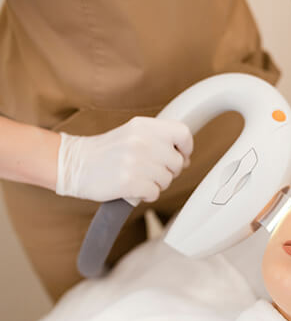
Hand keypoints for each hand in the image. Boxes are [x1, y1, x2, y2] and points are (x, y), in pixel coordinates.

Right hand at [56, 116, 192, 202]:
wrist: (73, 164)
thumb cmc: (107, 152)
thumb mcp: (133, 134)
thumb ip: (159, 140)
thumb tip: (185, 158)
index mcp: (144, 125)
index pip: (183, 133)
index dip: (186, 148)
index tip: (180, 156)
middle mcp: (142, 140)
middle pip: (178, 162)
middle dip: (169, 171)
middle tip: (151, 171)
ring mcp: (135, 161)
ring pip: (167, 180)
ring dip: (157, 184)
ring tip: (139, 178)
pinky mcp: (129, 181)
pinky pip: (155, 193)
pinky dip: (147, 195)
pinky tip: (135, 189)